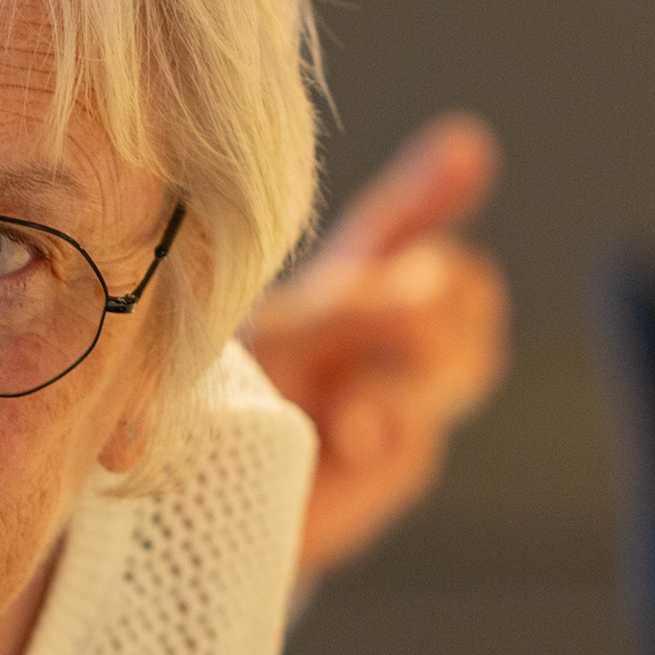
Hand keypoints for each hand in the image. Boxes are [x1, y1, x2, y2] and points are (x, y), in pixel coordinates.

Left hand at [244, 113, 508, 580]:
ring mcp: (399, 397)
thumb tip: (435, 285)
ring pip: (465, 353)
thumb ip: (351, 304)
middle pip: (466, 285)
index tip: (464, 148)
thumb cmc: (216, 406)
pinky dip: (388, 416)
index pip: (399, 224)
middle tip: (393, 300)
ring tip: (348, 387)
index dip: (436, 185)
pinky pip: (424, 425)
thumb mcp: (270, 333)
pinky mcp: (398, 460)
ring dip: (411, 361)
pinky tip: (346, 429)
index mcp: (339, 285)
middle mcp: (380, 335)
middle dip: (439, 290)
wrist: (188, 507)